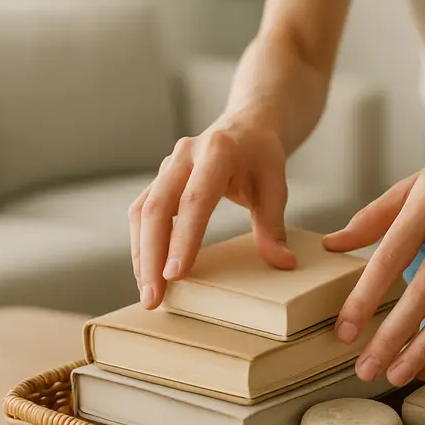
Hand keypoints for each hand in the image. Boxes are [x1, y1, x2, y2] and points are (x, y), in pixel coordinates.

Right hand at [129, 109, 295, 308]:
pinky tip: (146, 273)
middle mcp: (184, 156)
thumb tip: (283, 263)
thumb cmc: (262, 158)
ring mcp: (167, 166)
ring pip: (142, 213)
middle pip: (157, 208)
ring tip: (148, 295)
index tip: (176, 275)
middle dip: (151, 257)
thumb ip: (273, 226)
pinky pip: (141, 213)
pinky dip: (141, 244)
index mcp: (217, 152)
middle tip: (153, 298)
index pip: (195, 200)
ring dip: (141, 256)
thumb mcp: (275, 187)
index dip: (184, 238)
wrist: (245, 125)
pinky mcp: (158, 179)